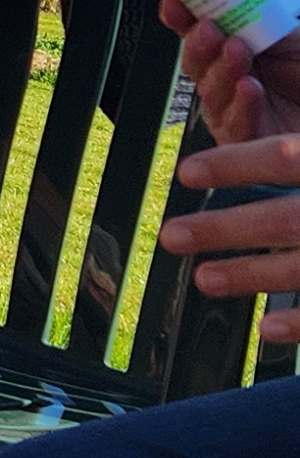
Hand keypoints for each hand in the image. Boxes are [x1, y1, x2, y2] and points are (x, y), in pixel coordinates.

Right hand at [158, 0, 299, 144]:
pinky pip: (235, 124)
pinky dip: (241, 104)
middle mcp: (233, 78)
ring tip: (237, 52)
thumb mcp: (296, 34)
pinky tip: (250, 88)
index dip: (183, 16)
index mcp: (242, 47)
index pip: (202, 30)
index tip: (176, 1)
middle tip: (208, 28)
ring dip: (220, 70)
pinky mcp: (247, 142)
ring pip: (210, 92)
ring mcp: (236, 110)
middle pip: (196, 62)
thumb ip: (266, 15)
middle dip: (197, 44)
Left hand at [159, 133, 299, 340]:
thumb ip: (294, 153)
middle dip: (225, 228)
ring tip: (203, 279)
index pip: (284, 156)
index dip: (234, 164)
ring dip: (251, 275)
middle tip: (171, 236)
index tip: (184, 173)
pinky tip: (267, 329)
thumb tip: (249, 128)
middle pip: (284, 219)